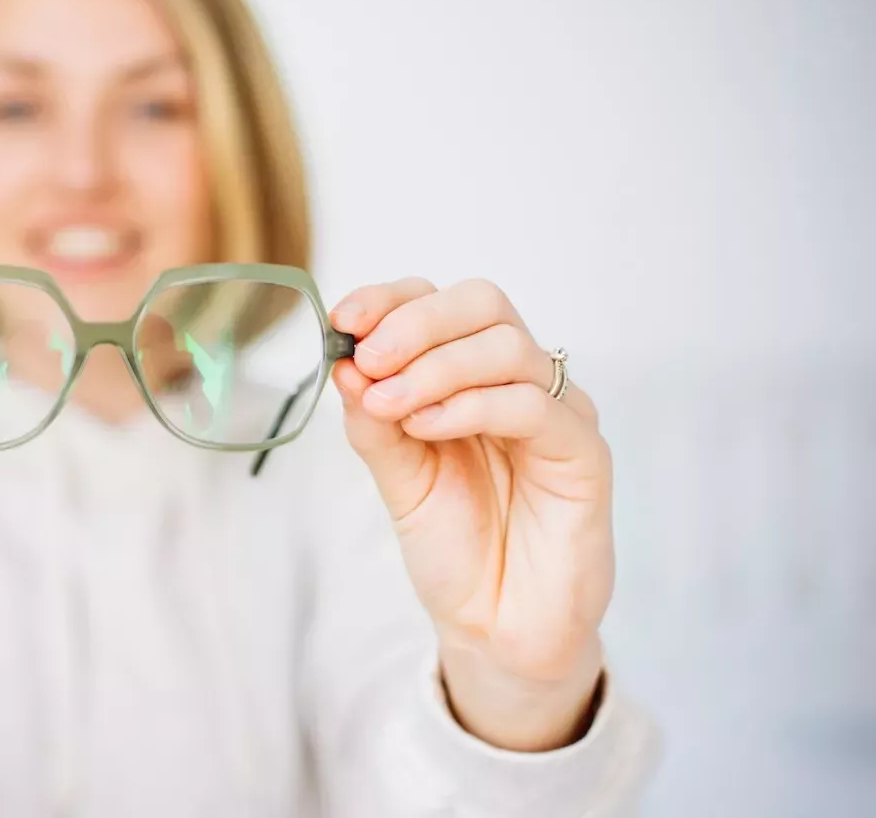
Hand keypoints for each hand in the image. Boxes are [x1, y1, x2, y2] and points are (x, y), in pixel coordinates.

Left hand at [330, 278, 612, 750]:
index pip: (440, 303)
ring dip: (435, 366)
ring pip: (507, 346)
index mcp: (472, 376)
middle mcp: (520, 382)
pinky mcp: (583, 454)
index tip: (343, 320)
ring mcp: (558, 413)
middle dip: (416, 322)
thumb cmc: (455, 547)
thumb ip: (373, 419)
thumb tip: (345, 360)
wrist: (495, 627)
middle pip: (482, 303)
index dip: (391, 300)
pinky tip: (428, 427)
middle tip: (369, 357)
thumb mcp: (396, 475)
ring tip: (390, 403)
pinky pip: (533, 405)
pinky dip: (472, 405)